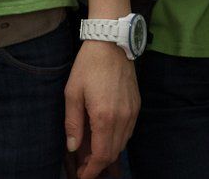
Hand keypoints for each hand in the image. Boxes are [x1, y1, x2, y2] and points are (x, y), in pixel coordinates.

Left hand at [63, 40, 137, 178]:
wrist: (111, 44)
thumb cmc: (88, 66)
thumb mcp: (72, 93)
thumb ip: (73, 123)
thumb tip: (72, 147)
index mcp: (104, 117)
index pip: (101, 155)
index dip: (91, 170)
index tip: (82, 176)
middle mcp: (122, 119)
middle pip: (113, 153)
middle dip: (98, 164)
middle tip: (83, 166)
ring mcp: (132, 113)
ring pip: (122, 144)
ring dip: (107, 152)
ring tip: (90, 152)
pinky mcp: (136, 106)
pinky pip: (128, 132)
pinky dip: (116, 139)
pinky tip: (104, 135)